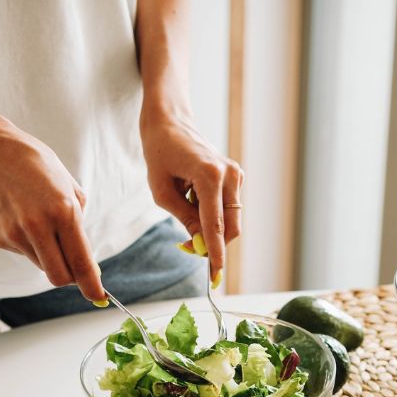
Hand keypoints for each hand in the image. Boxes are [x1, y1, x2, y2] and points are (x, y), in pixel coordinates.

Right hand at [0, 95, 105, 301]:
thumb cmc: (33, 162)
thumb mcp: (67, 184)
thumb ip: (78, 219)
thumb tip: (83, 251)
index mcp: (62, 211)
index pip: (81, 262)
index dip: (92, 285)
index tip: (98, 297)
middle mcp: (38, 226)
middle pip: (60, 277)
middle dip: (72, 278)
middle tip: (77, 267)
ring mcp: (15, 234)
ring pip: (43, 266)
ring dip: (51, 256)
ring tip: (44, 225)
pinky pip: (25, 253)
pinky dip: (32, 244)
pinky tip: (24, 218)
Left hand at [140, 111, 242, 282]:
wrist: (171, 122)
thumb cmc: (160, 153)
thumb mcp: (162, 191)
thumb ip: (184, 218)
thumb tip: (200, 244)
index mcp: (209, 175)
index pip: (215, 224)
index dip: (215, 252)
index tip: (216, 274)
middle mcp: (229, 174)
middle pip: (230, 226)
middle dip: (214, 243)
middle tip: (189, 247)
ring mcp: (236, 174)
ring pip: (230, 219)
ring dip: (211, 227)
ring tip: (184, 210)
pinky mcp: (236, 176)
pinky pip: (228, 208)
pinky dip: (213, 214)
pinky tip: (193, 198)